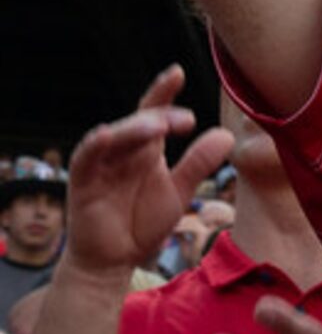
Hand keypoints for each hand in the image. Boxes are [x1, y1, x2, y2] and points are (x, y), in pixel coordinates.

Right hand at [63, 66, 233, 281]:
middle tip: (186, 120)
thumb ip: (198, 163)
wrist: (115, 261)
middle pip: (138, 122)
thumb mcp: (179, 192)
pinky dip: (94, 145)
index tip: (177, 72)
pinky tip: (106, 134)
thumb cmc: (143, 223)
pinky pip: (85, 159)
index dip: (163, 92)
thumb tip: (227, 134)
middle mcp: (123, 152)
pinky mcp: (82, 184)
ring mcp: (101, 166)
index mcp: (146, 150)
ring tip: (159, 125)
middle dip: (160, 116)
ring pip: (114, 136)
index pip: (154, 113)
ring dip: (135, 128)